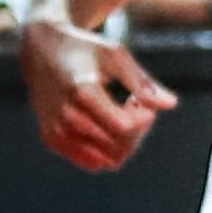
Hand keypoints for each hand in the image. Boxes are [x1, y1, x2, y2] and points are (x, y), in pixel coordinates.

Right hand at [21, 14, 176, 172]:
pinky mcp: (51, 139)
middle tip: (131, 104)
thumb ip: (142, 82)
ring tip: (117, 114)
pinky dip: (105, 149)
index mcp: (83, 92)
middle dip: (135, 130)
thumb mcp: (115, 55)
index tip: (138, 98)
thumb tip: (170, 104)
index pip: (126, 128)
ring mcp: (57, 131)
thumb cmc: (85, 50)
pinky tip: (102, 124)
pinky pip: (92, 162)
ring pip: (108, 160)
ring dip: (121, 141)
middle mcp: (66, 116)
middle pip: (119, 147)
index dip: (143, 118)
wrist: (41, 51)